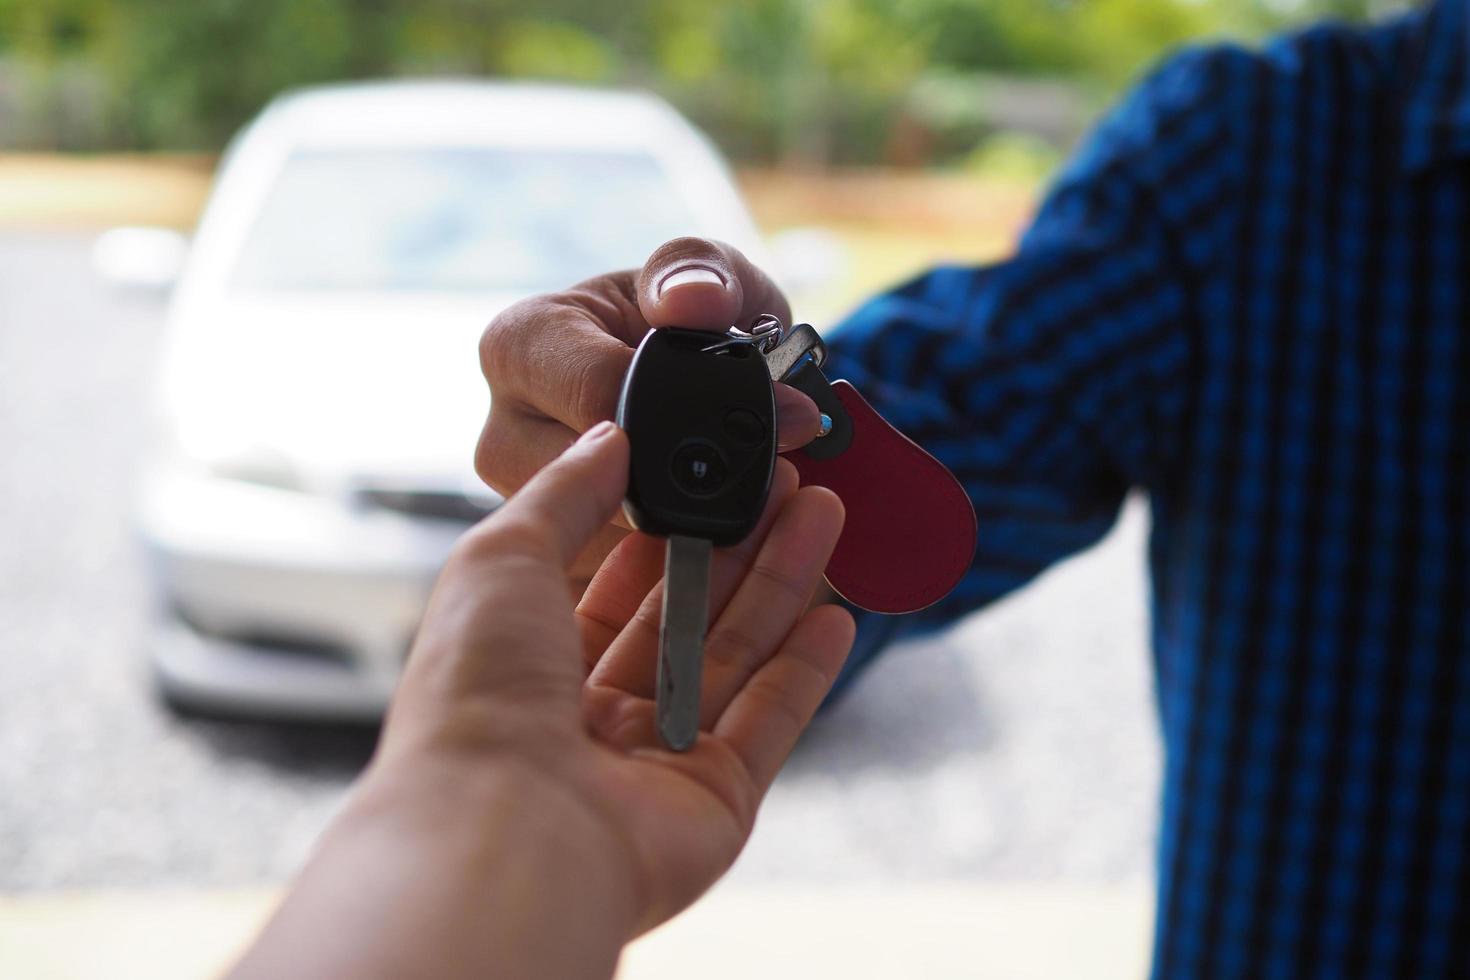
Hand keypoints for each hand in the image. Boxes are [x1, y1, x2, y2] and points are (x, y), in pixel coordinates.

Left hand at [231, 423, 853, 979]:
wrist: (502, 832)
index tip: (716, 471)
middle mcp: (593, 714)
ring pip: (736, 656)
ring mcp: (657, 760)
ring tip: (825, 511)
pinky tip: (837, 613)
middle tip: (789, 481)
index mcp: (531, 661)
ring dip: (783, 583)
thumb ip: (564, 492)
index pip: (617, 582)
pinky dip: (807, 669)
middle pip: (687, 613)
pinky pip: (772, 722)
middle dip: (740, 543)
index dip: (670, 524)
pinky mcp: (714, 800)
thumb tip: (610, 436)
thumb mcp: (500, 556)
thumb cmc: (477, 698)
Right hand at [475, 237, 823, 582]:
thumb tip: (696, 302)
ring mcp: (526, 508)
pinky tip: (722, 535)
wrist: (686, 383)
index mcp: (522, 346)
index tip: (773, 416)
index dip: (689, 410)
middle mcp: (505, 431)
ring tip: (749, 497)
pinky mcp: (560, 565)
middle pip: (594, 483)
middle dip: (692, 479)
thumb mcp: (706, 275)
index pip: (596, 394)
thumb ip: (704, 273)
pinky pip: (619, 586)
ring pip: (610, 544)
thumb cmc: (684, 323)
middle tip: (772, 472)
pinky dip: (680, 566)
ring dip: (691, 529)